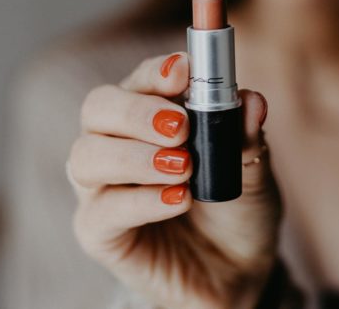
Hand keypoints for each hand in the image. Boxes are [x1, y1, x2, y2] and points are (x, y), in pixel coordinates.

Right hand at [67, 52, 281, 308]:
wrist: (235, 269)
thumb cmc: (237, 206)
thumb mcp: (252, 169)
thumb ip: (245, 135)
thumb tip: (251, 99)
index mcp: (152, 116)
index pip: (140, 80)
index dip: (157, 72)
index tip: (184, 71)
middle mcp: (120, 143)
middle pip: (99, 107)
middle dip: (136, 111)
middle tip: (179, 126)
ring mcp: (105, 186)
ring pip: (87, 155)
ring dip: (135, 156)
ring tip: (184, 167)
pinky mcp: (100, 231)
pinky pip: (102, 211)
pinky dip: (141, 201)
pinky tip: (178, 200)